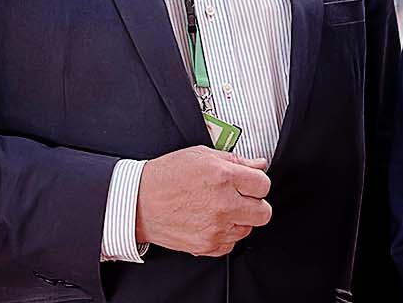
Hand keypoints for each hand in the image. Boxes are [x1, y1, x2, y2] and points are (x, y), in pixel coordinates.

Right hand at [134, 146, 271, 256]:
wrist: (138, 202)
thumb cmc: (166, 176)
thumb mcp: (201, 155)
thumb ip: (236, 160)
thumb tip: (259, 164)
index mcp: (224, 176)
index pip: (264, 185)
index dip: (256, 183)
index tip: (248, 183)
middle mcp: (223, 204)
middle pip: (263, 211)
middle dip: (254, 203)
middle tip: (240, 198)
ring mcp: (216, 228)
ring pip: (248, 228)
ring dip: (239, 219)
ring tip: (219, 208)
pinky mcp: (207, 245)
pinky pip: (231, 244)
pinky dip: (225, 234)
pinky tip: (211, 221)